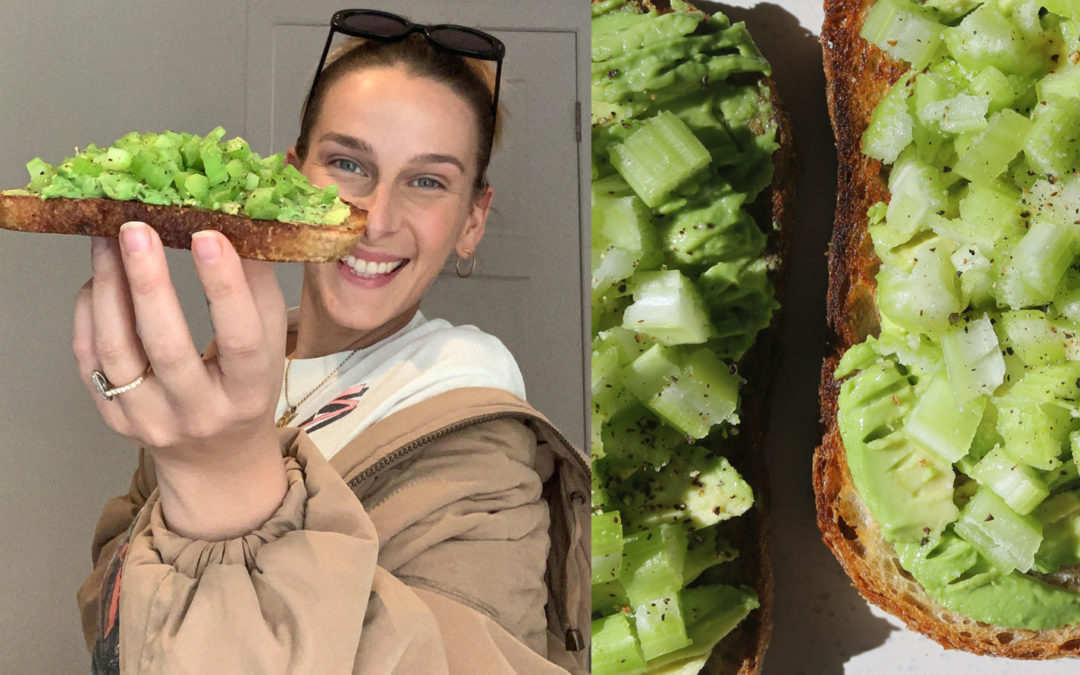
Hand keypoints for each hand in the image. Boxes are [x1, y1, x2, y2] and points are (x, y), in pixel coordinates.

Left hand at [73, 222, 288, 539]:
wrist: (214, 458)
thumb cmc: (245, 389)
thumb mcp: (270, 349)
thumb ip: (258, 292)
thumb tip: (240, 224)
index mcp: (248, 395)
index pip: (241, 341)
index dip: (225, 289)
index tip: (209, 236)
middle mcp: (200, 414)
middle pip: (168, 347)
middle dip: (149, 283)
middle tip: (137, 228)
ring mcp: (151, 422)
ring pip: (118, 352)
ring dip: (109, 290)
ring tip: (107, 241)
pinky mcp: (114, 420)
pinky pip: (90, 361)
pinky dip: (89, 314)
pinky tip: (98, 279)